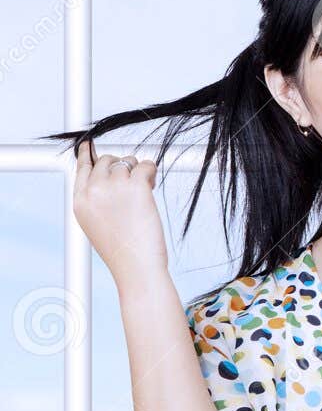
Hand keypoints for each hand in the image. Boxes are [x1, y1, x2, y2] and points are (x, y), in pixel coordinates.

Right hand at [70, 140, 167, 285]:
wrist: (135, 266)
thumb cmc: (122, 250)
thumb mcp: (97, 223)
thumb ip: (98, 199)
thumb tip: (112, 176)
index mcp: (80, 201)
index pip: (82, 169)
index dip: (87, 155)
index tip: (88, 144)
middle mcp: (92, 191)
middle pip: (106, 161)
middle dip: (121, 166)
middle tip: (134, 183)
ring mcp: (113, 187)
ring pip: (127, 161)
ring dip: (138, 171)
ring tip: (144, 192)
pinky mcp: (135, 186)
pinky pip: (145, 165)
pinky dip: (151, 171)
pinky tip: (152, 186)